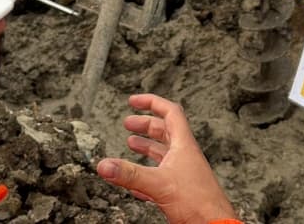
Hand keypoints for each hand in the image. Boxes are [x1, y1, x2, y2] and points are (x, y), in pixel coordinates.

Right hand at [97, 94, 237, 223]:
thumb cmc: (198, 202)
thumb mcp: (158, 184)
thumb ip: (130, 174)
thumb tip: (104, 164)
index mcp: (184, 145)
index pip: (170, 112)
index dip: (151, 102)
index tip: (134, 101)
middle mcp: (185, 155)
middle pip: (164, 131)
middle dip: (145, 125)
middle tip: (128, 123)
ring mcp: (184, 172)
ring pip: (163, 153)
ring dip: (146, 147)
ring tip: (131, 144)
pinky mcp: (181, 189)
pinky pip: (162, 175)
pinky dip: (147, 173)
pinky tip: (137, 180)